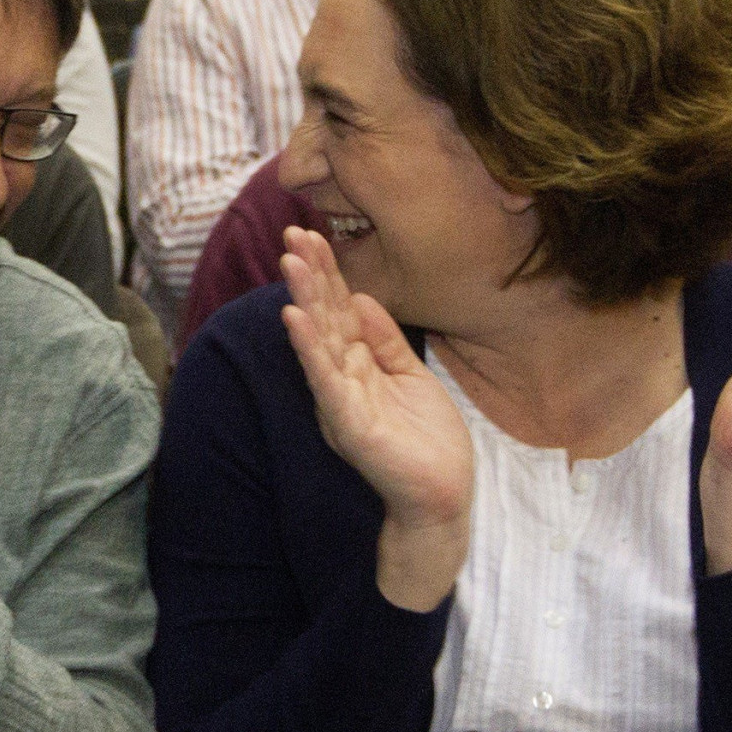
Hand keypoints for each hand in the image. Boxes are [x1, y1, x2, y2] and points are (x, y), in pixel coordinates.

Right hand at [279, 224, 472, 604]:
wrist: (442, 497)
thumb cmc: (428, 443)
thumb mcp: (410, 377)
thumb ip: (385, 341)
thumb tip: (362, 297)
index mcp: (357, 368)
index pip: (338, 312)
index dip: (326, 274)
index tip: (311, 235)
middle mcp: (341, 381)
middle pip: (323, 319)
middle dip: (309, 276)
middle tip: (291, 234)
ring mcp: (341, 402)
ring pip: (318, 342)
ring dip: (302, 300)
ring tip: (288, 262)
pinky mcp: (348, 424)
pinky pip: (325, 379)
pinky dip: (309, 348)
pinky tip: (296, 319)